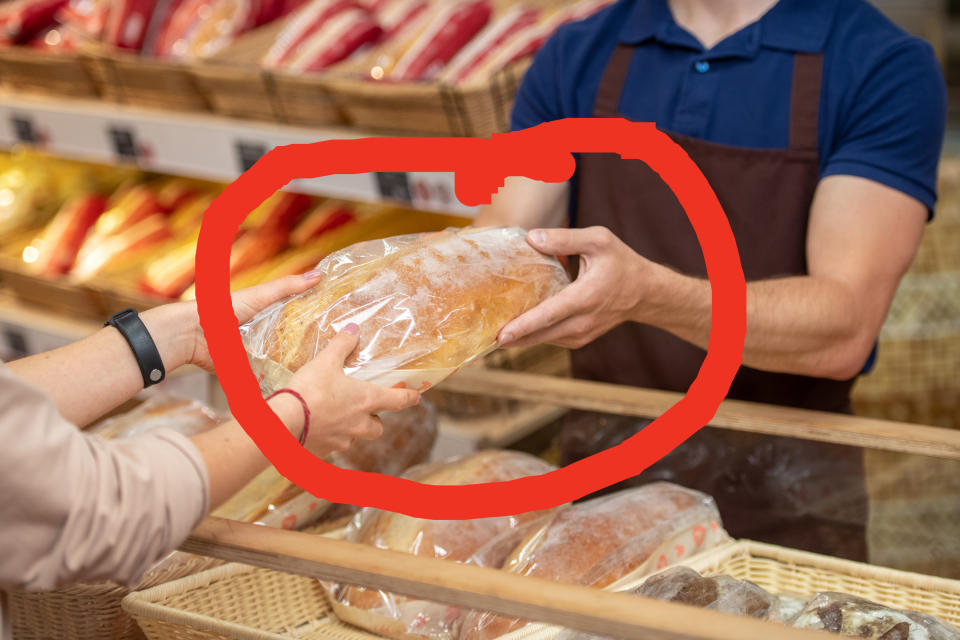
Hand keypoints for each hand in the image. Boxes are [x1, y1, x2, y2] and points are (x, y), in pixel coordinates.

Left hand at [188, 273, 322, 371]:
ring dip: (292, 367)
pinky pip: (263, 378)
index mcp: (264, 314)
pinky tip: (294, 384)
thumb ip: (288, 287)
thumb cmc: (224, 309)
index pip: (294, 318)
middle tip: (330, 354)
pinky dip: (275, 381)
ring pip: (278, 362)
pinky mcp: (245, 371)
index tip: (335, 326)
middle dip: (306, 349)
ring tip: (317, 372)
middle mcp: (261, 334)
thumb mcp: (261, 295)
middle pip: (289, 342)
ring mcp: (253, 354)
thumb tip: (319, 274)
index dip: (312, 321)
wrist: (193, 334)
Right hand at [277, 324, 420, 456]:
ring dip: (351, 430)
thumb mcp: (325, 362)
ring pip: (355, 438)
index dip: (409, 398)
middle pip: (377, 428)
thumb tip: (353, 329)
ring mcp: (342, 440)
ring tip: (335, 418)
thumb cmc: (309, 390)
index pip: (398, 401)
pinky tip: (316, 429)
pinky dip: (329, 439)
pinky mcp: (325, 452)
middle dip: (374, 420)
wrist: (283, 423)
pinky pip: (333, 446)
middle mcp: (359, 424)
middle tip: (363, 410)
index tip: (416, 397)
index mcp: (366, 400)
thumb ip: (341, 345)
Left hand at [498, 226, 654, 348]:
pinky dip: (531, 336)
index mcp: (586, 297)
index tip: (501, 335)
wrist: (645, 292)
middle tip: (480, 337)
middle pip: (540, 335)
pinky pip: (550, 339)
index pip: (550, 314)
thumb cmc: (621, 262)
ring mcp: (581, 334)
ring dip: (518, 338)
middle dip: (510, 338)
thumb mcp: (598, 240)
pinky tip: (512, 329)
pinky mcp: (578, 339)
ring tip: (488, 333)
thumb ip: (565, 238)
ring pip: (543, 340)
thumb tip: (531, 238)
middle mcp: (583, 321)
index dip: (524, 326)